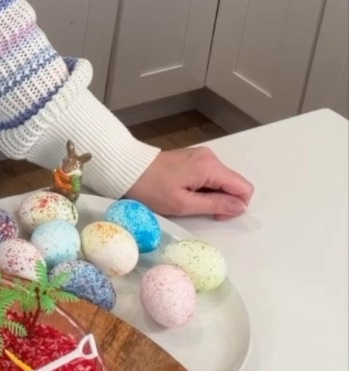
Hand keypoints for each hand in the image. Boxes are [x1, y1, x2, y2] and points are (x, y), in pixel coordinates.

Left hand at [129, 145, 253, 220]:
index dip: (236, 206)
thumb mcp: (183, 204)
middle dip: (223, 201)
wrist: (127, 170)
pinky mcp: (193, 158)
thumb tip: (241, 207)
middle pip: (233, 183)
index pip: (244, 187)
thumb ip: (216, 205)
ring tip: (188, 200)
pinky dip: (204, 188)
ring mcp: (201, 156)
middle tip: (197, 209)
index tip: (215, 215)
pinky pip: (210, 176)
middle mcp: (210, 157)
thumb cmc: (152, 190)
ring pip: (222, 181)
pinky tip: (185, 191)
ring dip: (212, 195)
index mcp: (210, 167)